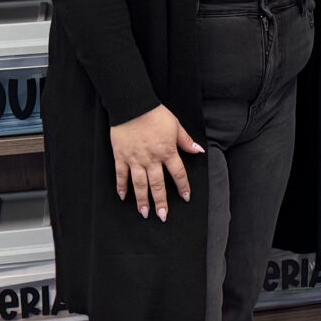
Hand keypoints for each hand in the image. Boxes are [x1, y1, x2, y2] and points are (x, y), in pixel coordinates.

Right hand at [110, 105, 201, 219]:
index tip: (186, 197)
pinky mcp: (120, 156)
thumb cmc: (155, 114)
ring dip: (142, 200)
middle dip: (161, 202)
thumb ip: (186, 141)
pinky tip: (123, 197)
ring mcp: (135, 159)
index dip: (183, 187)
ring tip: (144, 213)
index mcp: (167, 151)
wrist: (132, 105)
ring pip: (139, 184)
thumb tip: (199, 151)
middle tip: (163, 216)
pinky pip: (121, 175)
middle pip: (157, 185)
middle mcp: (151, 159)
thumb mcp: (176, 126)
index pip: (178, 174)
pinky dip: (121, 186)